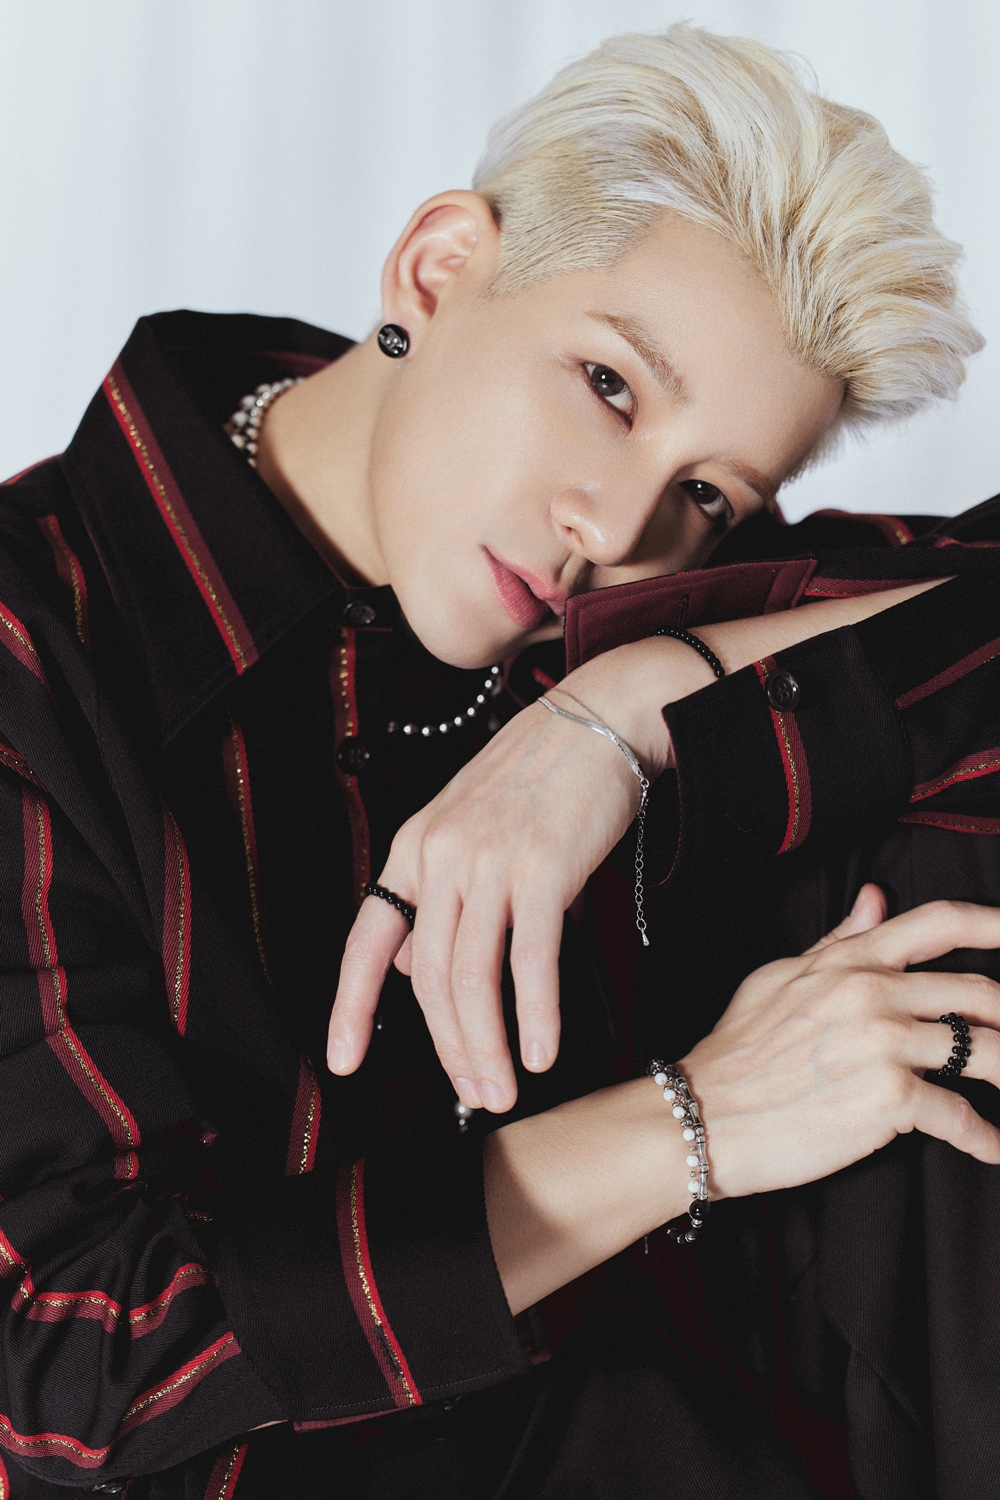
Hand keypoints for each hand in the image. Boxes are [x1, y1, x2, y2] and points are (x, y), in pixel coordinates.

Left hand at [328, 581, 947, 1111]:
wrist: (604, 715)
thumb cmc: (545, 775)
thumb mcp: (474, 829)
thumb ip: (444, 899)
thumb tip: (418, 971)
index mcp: (416, 845)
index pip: (370, 940)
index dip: (351, 1006)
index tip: (344, 1061)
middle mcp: (442, 853)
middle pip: (430, 977)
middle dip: (450, 1048)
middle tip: (474, 1093)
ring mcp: (489, 860)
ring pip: (473, 978)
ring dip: (488, 1046)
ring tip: (504, 1088)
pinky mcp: (543, 867)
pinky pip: (531, 959)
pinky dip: (535, 1014)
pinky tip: (542, 1051)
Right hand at [684, 889, 999, 1197]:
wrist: (705, 1113)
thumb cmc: (739, 1052)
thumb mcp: (780, 978)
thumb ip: (837, 942)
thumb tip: (875, 899)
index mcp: (852, 962)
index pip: (938, 923)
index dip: (994, 922)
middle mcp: (874, 994)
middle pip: (978, 991)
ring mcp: (885, 1044)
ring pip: (984, 1051)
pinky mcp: (890, 1099)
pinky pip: (960, 1116)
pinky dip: (985, 1137)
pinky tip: (992, 1146)